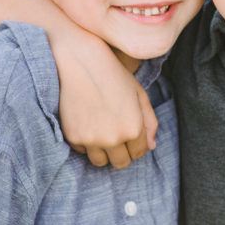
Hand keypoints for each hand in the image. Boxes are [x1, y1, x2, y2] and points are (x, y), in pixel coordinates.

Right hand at [52, 32, 158, 168]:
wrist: (80, 61)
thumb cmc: (113, 74)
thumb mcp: (138, 94)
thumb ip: (149, 122)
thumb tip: (151, 146)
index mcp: (133, 128)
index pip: (139, 153)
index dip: (136, 144)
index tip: (128, 133)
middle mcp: (113, 138)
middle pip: (121, 163)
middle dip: (121, 152)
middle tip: (115, 134)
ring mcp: (91, 140)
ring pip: (100, 162)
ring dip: (103, 151)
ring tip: (101, 131)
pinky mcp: (73, 137)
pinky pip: (82, 150)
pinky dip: (85, 142)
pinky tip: (86, 122)